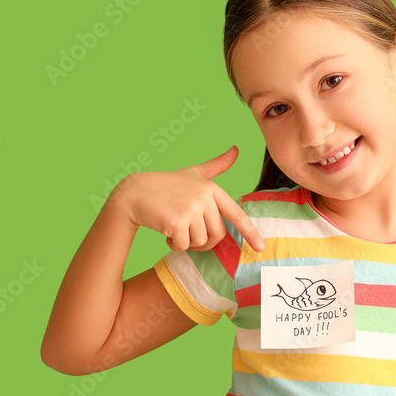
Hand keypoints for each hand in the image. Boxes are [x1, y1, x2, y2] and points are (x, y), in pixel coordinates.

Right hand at [113, 146, 264, 252]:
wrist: (134, 193)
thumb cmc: (166, 185)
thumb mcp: (194, 173)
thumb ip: (216, 165)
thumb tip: (236, 149)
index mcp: (212, 188)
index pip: (236, 214)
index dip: (250, 232)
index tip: (260, 247)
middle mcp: (204, 197)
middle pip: (217, 235)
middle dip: (203, 241)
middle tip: (187, 233)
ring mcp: (191, 209)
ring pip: (200, 242)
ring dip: (186, 242)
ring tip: (173, 226)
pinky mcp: (178, 221)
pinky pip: (183, 245)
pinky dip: (174, 244)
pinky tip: (165, 231)